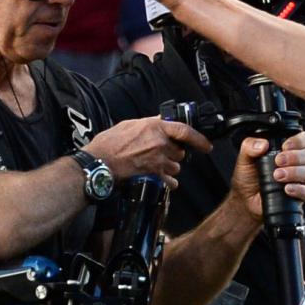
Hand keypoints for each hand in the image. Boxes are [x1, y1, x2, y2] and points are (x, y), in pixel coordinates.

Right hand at [83, 114, 212, 181]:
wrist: (98, 163)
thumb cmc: (108, 144)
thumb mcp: (129, 125)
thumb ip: (149, 124)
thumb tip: (162, 122)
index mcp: (155, 127)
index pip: (185, 131)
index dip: (199, 139)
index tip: (207, 146)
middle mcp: (160, 143)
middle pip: (180, 152)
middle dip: (173, 155)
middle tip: (158, 155)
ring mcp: (158, 160)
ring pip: (176, 167)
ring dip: (169, 168)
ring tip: (152, 166)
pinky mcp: (154, 176)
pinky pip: (171, 182)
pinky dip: (167, 182)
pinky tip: (158, 179)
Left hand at [230, 131, 304, 219]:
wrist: (245, 200)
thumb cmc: (248, 178)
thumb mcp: (244, 159)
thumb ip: (249, 147)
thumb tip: (262, 144)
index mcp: (287, 151)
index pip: (303, 139)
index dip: (299, 140)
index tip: (285, 146)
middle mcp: (297, 164)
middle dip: (295, 157)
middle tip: (278, 161)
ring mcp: (300, 180)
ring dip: (294, 172)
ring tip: (277, 176)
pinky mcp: (300, 195)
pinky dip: (300, 190)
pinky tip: (287, 189)